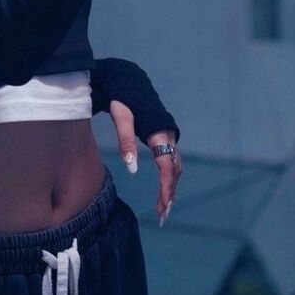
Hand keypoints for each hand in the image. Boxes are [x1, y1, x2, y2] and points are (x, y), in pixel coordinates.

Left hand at [109, 98, 182, 220]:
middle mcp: (167, 136)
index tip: (163, 207)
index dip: (166, 188)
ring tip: (163, 208)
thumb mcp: (121, 116)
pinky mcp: (162, 137)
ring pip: (174, 167)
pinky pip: (170, 161)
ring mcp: (167, 136)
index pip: (167, 166)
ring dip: (171, 187)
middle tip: (162, 215)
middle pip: (174, 170)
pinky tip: (164, 190)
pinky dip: (169, 178)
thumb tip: (131, 169)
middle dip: (170, 193)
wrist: (128, 79)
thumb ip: (125, 141)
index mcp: (158, 132)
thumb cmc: (123, 98)